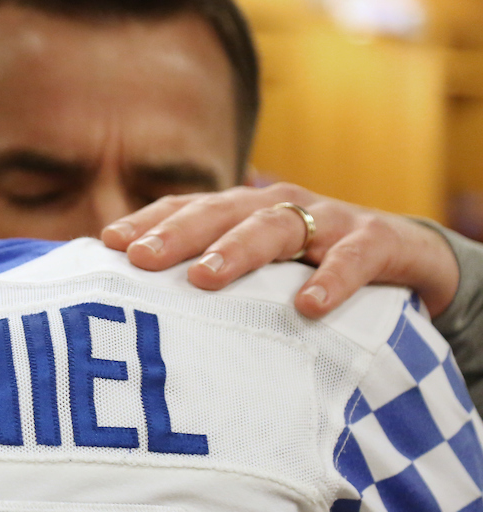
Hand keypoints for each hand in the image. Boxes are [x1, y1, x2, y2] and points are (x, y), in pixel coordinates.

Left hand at [100, 182, 459, 318]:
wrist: (404, 255)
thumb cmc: (307, 266)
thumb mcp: (255, 267)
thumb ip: (204, 275)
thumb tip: (131, 305)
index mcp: (241, 210)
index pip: (185, 208)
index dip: (148, 222)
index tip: (108, 244)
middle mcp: (276, 205)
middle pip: (219, 213)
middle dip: (178, 234)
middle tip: (142, 259)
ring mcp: (327, 219)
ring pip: (275, 227)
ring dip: (238, 251)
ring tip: (205, 278)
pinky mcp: (377, 241)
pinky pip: (352, 257)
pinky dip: (332, 279)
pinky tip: (307, 306)